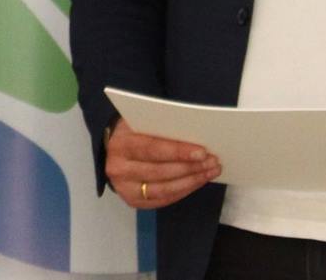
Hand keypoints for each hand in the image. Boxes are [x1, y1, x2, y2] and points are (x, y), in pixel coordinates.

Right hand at [105, 119, 220, 208]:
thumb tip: (194, 133)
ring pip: (164, 189)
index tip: (202, 152)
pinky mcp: (134, 201)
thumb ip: (161, 127)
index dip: (178, 152)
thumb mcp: (140, 123)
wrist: (113, 151)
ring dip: (191, 181)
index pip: (152, 149)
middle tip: (213, 162)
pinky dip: (184, 191)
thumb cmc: (133, 133)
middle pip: (160, 171)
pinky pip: (165, 199)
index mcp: (120, 145)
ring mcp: (125, 188)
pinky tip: (198, 182)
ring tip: (210, 172)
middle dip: (190, 167)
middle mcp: (119, 169)